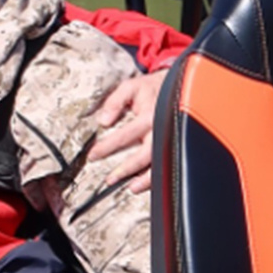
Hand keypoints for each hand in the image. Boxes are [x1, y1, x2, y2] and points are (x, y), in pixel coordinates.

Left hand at [87, 69, 168, 193]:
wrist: (179, 84)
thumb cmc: (152, 88)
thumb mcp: (131, 87)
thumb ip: (115, 101)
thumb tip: (103, 121)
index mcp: (150, 115)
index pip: (125, 135)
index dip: (107, 147)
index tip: (93, 156)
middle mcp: (162, 129)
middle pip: (144, 154)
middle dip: (126, 169)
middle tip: (110, 179)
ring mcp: (171, 137)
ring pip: (160, 162)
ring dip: (146, 178)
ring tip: (132, 187)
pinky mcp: (175, 142)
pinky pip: (169, 161)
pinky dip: (159, 175)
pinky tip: (148, 182)